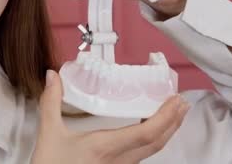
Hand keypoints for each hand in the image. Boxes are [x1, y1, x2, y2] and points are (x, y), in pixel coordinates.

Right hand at [31, 70, 189, 163]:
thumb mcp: (49, 134)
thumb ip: (51, 103)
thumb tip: (52, 76)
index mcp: (105, 147)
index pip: (146, 133)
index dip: (166, 116)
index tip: (176, 100)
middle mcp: (118, 160)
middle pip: (157, 143)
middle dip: (174, 122)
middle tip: (182, 102)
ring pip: (151, 151)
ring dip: (166, 131)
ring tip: (172, 114)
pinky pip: (141, 155)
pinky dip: (151, 140)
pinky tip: (148, 131)